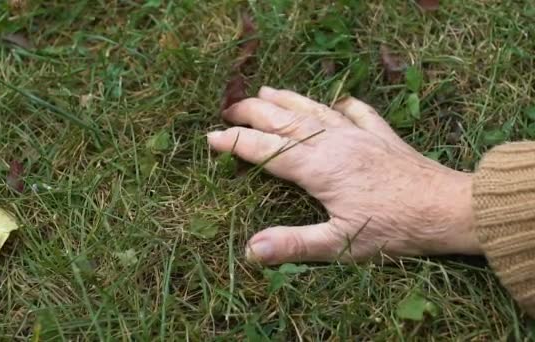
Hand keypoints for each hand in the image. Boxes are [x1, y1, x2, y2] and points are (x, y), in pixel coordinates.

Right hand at [207, 87, 479, 263]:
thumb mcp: (341, 242)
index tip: (210, 137)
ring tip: (266, 90)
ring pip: (313, 109)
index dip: (235, 142)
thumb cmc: (394, 227)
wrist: (447, 208)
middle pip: (284, 119)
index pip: (265, 149)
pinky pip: (358, 113)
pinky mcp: (381, 136)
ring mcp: (358, 135)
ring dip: (287, 99)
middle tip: (228, 108)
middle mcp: (333, 142)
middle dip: (253, 111)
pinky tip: (339, 102)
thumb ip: (294, 244)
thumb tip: (251, 250)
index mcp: (318, 165)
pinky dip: (343, 105)